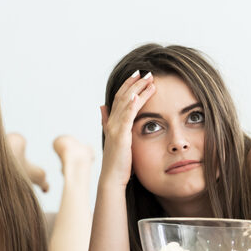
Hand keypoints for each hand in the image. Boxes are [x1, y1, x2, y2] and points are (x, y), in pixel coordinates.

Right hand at [99, 71, 154, 186]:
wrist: (113, 178)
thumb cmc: (118, 162)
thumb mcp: (115, 138)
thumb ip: (108, 122)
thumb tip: (101, 107)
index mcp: (112, 122)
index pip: (119, 98)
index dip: (128, 85)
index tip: (138, 74)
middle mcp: (112, 122)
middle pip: (123, 96)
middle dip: (134, 83)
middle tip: (146, 72)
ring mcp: (115, 129)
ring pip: (125, 103)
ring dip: (137, 90)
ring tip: (149, 79)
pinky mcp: (121, 136)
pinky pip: (126, 117)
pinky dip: (132, 106)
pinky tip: (138, 96)